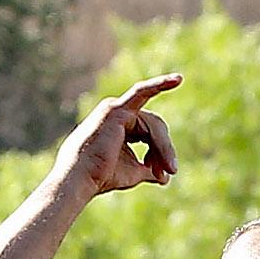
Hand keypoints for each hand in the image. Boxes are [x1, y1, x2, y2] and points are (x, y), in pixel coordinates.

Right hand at [55, 73, 181, 199]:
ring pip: (154, 124)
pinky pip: (141, 92)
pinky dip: (160, 84)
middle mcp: (117, 112)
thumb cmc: (101, 176)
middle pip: (155, 126)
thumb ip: (149, 169)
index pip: (151, 133)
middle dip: (165, 150)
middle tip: (171, 171)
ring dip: (164, 147)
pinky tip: (177, 80)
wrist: (81, 179)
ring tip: (167, 169)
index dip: (161, 153)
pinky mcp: (116, 109)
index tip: (165, 175)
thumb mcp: (133, 172)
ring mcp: (115, 108)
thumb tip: (165, 177)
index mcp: (121, 125)